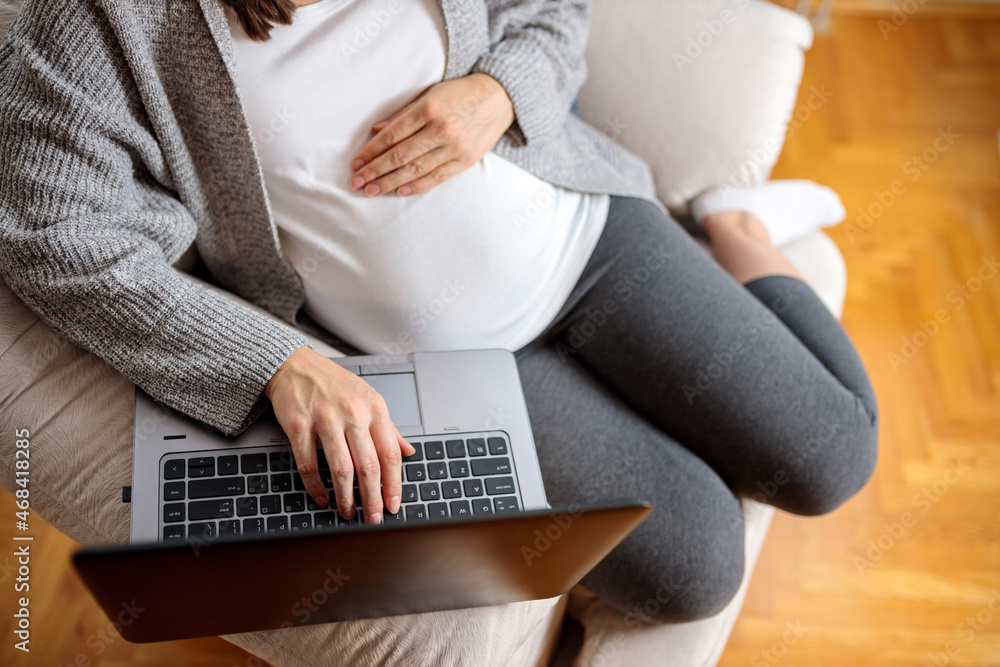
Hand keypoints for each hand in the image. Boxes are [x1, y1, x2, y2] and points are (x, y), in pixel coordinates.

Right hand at [265, 346, 415, 523]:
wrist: (294, 365)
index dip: (394, 484)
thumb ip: (389, 427)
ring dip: (346, 497)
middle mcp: (352, 414)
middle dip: (372, 498)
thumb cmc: (333, 383)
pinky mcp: (298, 425)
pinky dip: (316, 487)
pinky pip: (308, 464)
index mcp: (374, 408)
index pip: (390, 454)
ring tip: (348, 512)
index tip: (393, 504)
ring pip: (341, 469)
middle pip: (368, 466)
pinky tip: (322, 498)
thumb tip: (408, 451)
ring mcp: (325, 420)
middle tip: (372, 517)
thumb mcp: (368, 398)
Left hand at [349, 73, 514, 196]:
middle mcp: (441, 129)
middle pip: (400, 155)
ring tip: (371, 190)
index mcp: (429, 108)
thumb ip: (404, 113)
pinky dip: (417, 186)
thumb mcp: (431, 94)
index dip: (372, 151)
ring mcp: (455, 148)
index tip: (356, 162)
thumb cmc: (460, 94)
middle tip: (356, 182)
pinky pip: (437, 178)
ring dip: (390, 182)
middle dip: (375, 171)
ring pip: (415, 170)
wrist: (500, 97)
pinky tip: (399, 191)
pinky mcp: (466, 161)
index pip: (392, 135)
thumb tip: (376, 130)